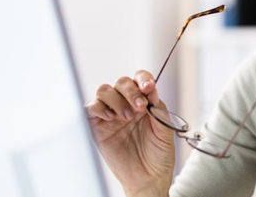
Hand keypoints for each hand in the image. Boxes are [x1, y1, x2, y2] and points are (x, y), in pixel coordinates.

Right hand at [85, 71, 174, 196]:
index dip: (143, 79)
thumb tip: (151, 90)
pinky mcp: (97, 126)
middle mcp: (126, 104)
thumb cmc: (159, 153)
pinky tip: (111, 118)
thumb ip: (158, 108)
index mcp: (145, 101)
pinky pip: (90, 107)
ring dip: (116, 99)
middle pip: (122, 82)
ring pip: (105, 90)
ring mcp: (111, 114)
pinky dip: (99, 107)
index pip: (140, 79)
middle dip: (131, 91)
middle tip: (140, 106)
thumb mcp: (165, 128)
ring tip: (127, 117)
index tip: (149, 87)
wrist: (148, 177)